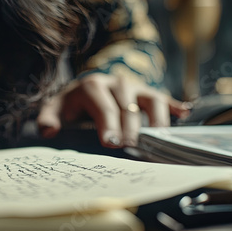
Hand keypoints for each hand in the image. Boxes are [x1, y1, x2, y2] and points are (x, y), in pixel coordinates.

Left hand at [37, 73, 189, 147]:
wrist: (84, 89)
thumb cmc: (70, 104)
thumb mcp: (54, 108)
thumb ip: (47, 118)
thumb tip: (48, 130)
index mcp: (92, 86)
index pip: (103, 106)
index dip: (108, 124)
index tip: (110, 142)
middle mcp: (116, 83)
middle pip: (128, 106)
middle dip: (130, 127)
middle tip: (129, 147)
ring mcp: (135, 87)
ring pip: (151, 100)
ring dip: (155, 120)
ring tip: (157, 139)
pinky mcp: (148, 93)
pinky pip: (163, 99)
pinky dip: (174, 106)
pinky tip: (183, 114)